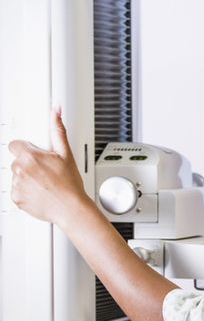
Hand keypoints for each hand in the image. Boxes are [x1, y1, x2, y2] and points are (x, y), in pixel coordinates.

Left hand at [9, 107, 88, 225]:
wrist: (71, 209)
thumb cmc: (70, 184)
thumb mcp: (66, 154)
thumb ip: (57, 130)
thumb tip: (55, 111)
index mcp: (30, 157)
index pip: (15, 145)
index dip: (25, 150)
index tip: (34, 155)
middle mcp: (20, 170)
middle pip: (17, 161)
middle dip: (28, 164)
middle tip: (44, 171)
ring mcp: (16, 185)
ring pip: (16, 176)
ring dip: (26, 178)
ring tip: (44, 183)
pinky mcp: (16, 198)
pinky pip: (16, 190)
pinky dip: (25, 191)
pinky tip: (39, 192)